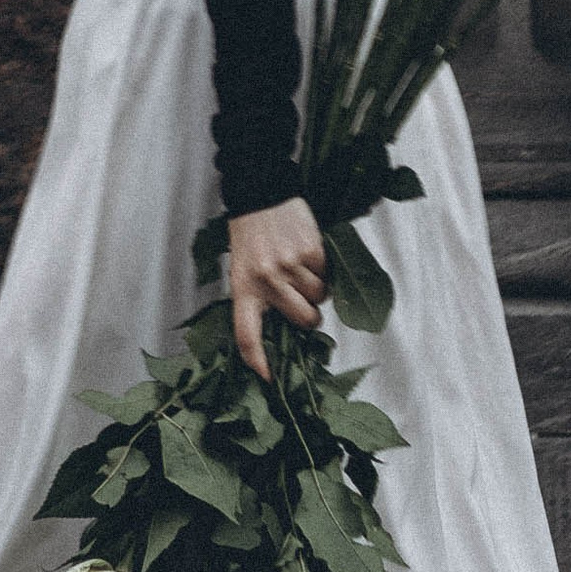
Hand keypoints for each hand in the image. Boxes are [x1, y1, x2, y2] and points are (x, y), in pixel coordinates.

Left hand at [227, 197, 326, 379]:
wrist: (261, 193)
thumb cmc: (250, 236)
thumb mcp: (243, 269)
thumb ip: (259, 296)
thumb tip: (285, 327)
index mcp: (243, 288)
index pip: (247, 335)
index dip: (258, 360)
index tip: (269, 378)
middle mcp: (266, 281)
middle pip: (304, 320)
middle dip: (309, 315)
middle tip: (302, 299)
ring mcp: (289, 266)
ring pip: (319, 298)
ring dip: (316, 288)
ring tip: (300, 267)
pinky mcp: (310, 251)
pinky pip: (327, 275)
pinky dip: (323, 268)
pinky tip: (307, 252)